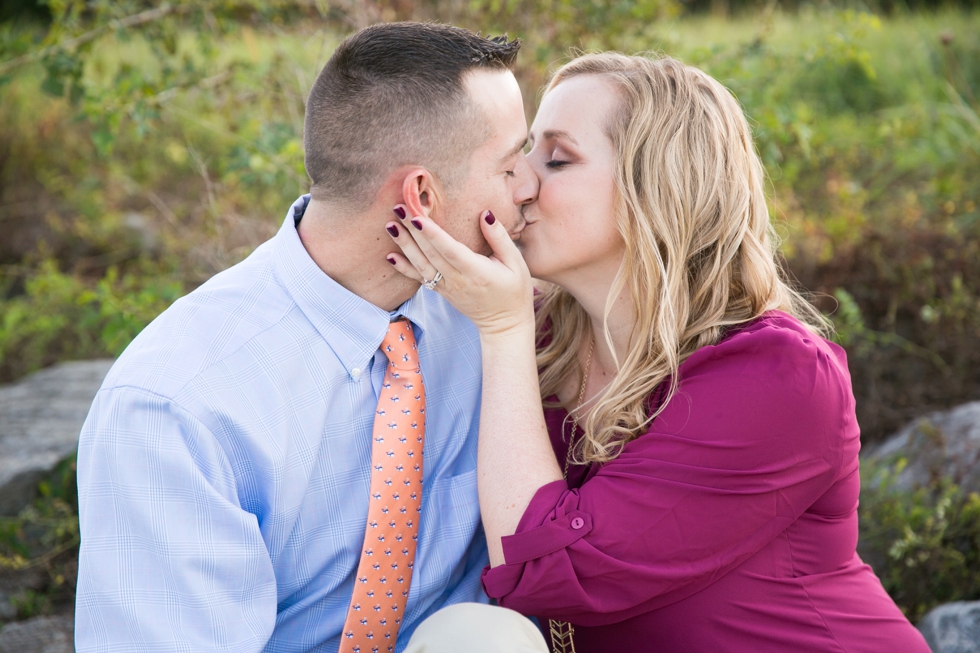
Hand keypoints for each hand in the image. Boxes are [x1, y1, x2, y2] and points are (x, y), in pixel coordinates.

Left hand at [385, 207, 534, 335]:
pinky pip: (419, 279)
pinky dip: (404, 268)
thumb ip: (499, 238)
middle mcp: (458, 281)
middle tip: (399, 208)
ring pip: (421, 265)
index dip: (434, 235)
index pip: (451, 251)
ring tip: (391, 225)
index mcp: (477, 272)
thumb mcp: (515, 263)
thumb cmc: (514, 291)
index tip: (418, 218)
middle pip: (431, 254)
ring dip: (404, 245)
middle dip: (413, 231)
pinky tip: (390, 256)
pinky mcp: (442, 292)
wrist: (504, 324)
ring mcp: (447, 288)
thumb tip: (485, 214)